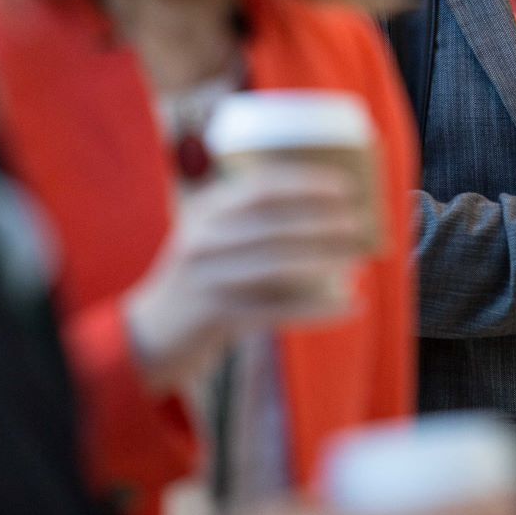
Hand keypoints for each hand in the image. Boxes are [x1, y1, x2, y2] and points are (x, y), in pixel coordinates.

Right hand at [123, 163, 369, 392]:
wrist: (154, 331)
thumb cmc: (201, 276)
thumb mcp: (214, 235)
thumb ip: (254, 218)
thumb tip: (327, 207)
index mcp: (206, 211)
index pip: (261, 187)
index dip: (306, 183)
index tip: (343, 185)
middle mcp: (204, 240)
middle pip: (275, 226)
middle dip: (324, 222)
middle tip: (360, 222)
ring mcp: (210, 279)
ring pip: (280, 266)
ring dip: (326, 260)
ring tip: (359, 258)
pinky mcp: (219, 317)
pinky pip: (281, 311)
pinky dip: (320, 308)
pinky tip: (350, 305)